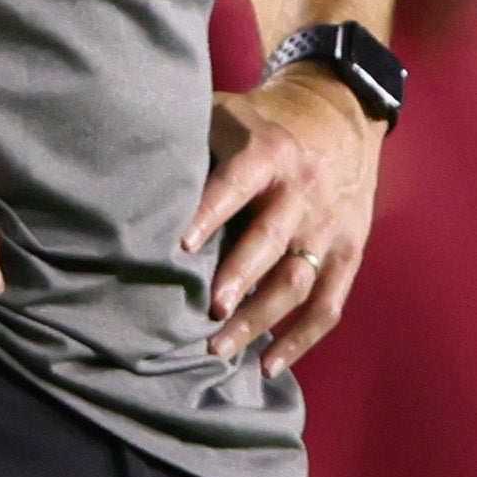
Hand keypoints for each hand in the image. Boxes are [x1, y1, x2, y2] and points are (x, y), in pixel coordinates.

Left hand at [181, 70, 387, 371]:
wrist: (342, 111)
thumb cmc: (265, 122)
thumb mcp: (228, 113)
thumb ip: (189, 140)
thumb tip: (127, 174)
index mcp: (268, 153)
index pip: (236, 185)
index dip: (209, 213)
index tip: (179, 245)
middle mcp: (302, 191)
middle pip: (270, 241)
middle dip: (239, 278)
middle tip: (210, 311)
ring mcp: (328, 226)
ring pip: (297, 280)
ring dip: (261, 319)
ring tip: (221, 348)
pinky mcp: (349, 251)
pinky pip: (329, 304)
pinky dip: (301, 339)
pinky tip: (268, 364)